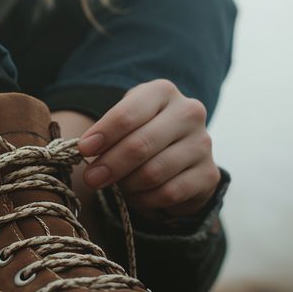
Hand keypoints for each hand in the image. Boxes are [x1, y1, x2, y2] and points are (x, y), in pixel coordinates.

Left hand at [76, 79, 218, 219]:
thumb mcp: (125, 122)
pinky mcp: (209, 173)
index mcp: (163, 92)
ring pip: (154, 172)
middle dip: (111, 164)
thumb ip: (106, 131)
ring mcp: (202, 143)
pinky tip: (137, 196)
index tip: (84, 150)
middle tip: (92, 178)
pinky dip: (146, 199)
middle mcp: (188, 112)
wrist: (181, 156)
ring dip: (128, 184)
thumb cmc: (143, 132)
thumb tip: (84, 149)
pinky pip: (169, 192)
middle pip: (140, 144)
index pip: (128, 113)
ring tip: (118, 185)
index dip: (103, 134)